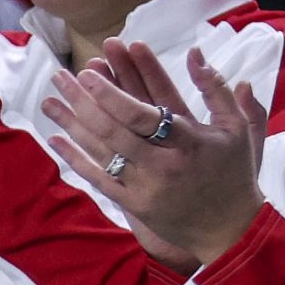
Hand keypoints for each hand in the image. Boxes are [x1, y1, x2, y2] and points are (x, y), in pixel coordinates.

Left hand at [40, 41, 267, 269]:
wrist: (232, 231)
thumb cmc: (233, 172)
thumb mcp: (236, 128)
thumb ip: (215, 89)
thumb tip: (195, 53)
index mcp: (190, 142)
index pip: (145, 115)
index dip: (114, 93)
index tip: (89, 70)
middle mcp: (165, 165)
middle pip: (115, 129)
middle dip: (83, 100)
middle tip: (61, 76)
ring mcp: (148, 187)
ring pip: (102, 151)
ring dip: (72, 124)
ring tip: (49, 100)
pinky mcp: (136, 205)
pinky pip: (99, 179)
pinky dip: (75, 158)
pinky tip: (56, 138)